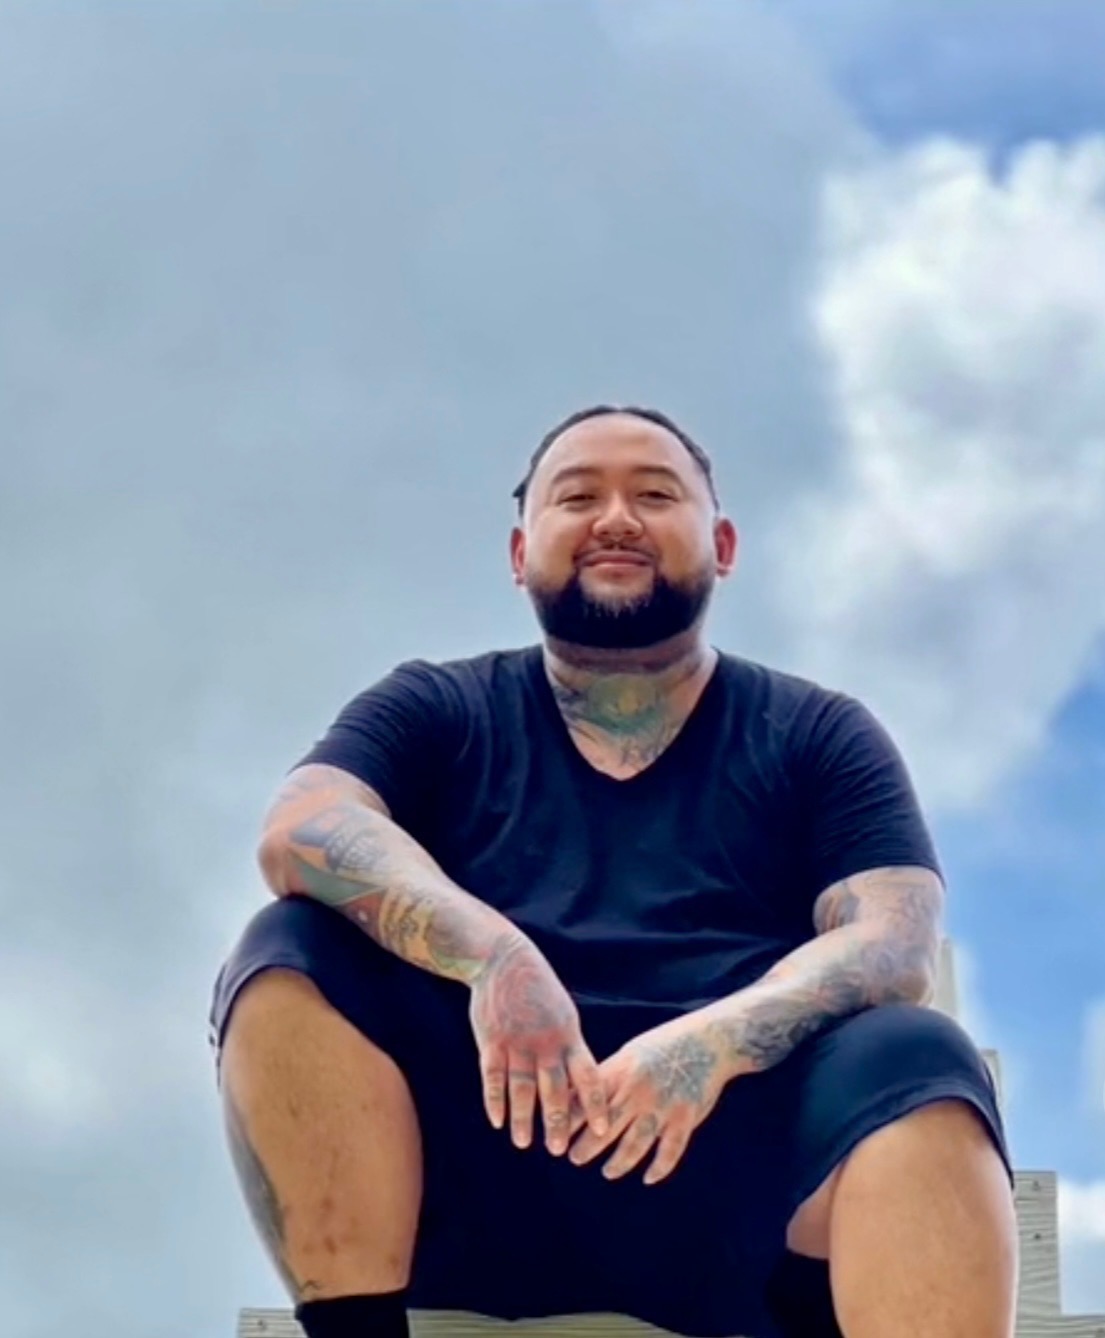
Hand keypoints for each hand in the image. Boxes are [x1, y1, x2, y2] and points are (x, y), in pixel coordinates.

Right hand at [469, 934, 607, 1154]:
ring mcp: (517, 1042)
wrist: (503, 959)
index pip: (588, 1077)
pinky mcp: (491, 1040)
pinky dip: (494, 1100)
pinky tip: (497, 1121)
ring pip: (522, 1088)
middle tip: (558, 1151)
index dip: (595, 1105)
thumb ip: (570, 1047)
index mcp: (569, 1035)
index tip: (601, 1131)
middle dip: (557, 1122)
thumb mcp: (563, 1014)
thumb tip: (581, 1083)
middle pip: (554, 1089)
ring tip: (523, 1143)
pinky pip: (492, 1076)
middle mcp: (546, 1043)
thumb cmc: (538, 990)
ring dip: (523, 1118)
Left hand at [567, 1014, 729, 1184]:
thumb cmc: (663, 1047)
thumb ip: (608, 1076)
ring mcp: (662, 1105)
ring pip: (635, 1144)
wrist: (707, 1041)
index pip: (589, 1102)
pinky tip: (648, 1178)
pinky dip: (659, 1168)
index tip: (557, 1135)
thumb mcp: (630, 1054)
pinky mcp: (685, 1117)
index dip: (571, 1121)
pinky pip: (670, 1150)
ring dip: (619, 1162)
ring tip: (607, 1172)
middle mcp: (639, 1091)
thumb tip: (575, 1094)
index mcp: (622, 1072)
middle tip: (574, 1158)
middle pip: (607, 1127)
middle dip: (588, 1146)